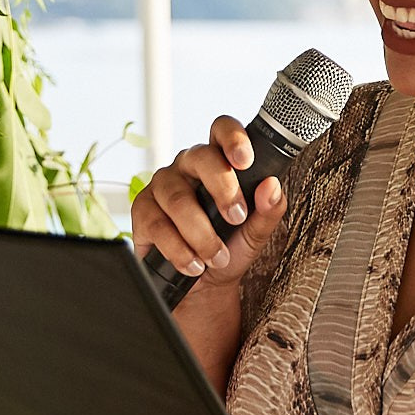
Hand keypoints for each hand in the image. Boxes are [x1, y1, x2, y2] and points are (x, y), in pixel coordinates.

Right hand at [129, 115, 287, 288]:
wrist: (204, 285)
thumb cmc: (230, 248)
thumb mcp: (256, 232)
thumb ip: (269, 210)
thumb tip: (272, 186)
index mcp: (218, 160)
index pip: (222, 130)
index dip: (233, 138)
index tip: (245, 161)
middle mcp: (188, 165)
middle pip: (201, 157)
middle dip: (223, 190)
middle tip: (237, 219)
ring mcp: (162, 185)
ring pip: (179, 199)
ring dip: (202, 234)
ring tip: (218, 257)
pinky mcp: (142, 210)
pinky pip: (158, 226)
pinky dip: (180, 251)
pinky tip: (194, 264)